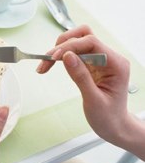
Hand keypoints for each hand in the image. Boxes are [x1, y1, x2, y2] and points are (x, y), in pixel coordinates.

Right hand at [36, 25, 132, 146]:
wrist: (114, 126)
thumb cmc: (109, 117)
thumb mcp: (94, 100)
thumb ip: (81, 77)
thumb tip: (67, 56)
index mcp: (116, 64)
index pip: (91, 42)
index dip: (70, 46)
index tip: (54, 57)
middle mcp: (109, 58)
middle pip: (83, 36)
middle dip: (62, 45)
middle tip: (47, 60)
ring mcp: (100, 59)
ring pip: (76, 41)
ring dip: (59, 49)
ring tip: (45, 63)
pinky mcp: (91, 64)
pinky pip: (73, 52)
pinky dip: (60, 56)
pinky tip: (50, 65)